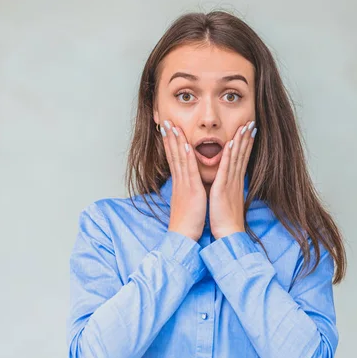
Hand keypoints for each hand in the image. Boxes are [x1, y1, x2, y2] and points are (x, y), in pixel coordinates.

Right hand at [160, 119, 206, 241]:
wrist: (184, 237)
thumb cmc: (188, 222)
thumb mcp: (187, 202)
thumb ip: (187, 190)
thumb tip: (189, 184)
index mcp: (180, 184)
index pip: (174, 158)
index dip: (170, 143)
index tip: (168, 129)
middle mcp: (180, 181)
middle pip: (173, 154)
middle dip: (169, 136)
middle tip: (165, 120)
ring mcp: (184, 185)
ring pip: (179, 158)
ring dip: (176, 140)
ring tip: (172, 125)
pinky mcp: (191, 191)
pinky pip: (188, 171)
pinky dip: (186, 157)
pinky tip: (185, 145)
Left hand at [209, 120, 256, 239]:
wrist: (229, 235)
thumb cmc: (226, 221)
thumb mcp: (227, 201)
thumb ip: (228, 189)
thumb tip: (227, 184)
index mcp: (235, 183)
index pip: (242, 159)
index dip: (246, 144)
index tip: (249, 131)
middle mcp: (235, 180)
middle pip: (243, 154)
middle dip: (247, 137)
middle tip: (251, 122)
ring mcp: (230, 183)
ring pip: (236, 157)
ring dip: (241, 140)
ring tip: (245, 125)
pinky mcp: (223, 188)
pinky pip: (227, 168)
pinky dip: (230, 155)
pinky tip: (232, 142)